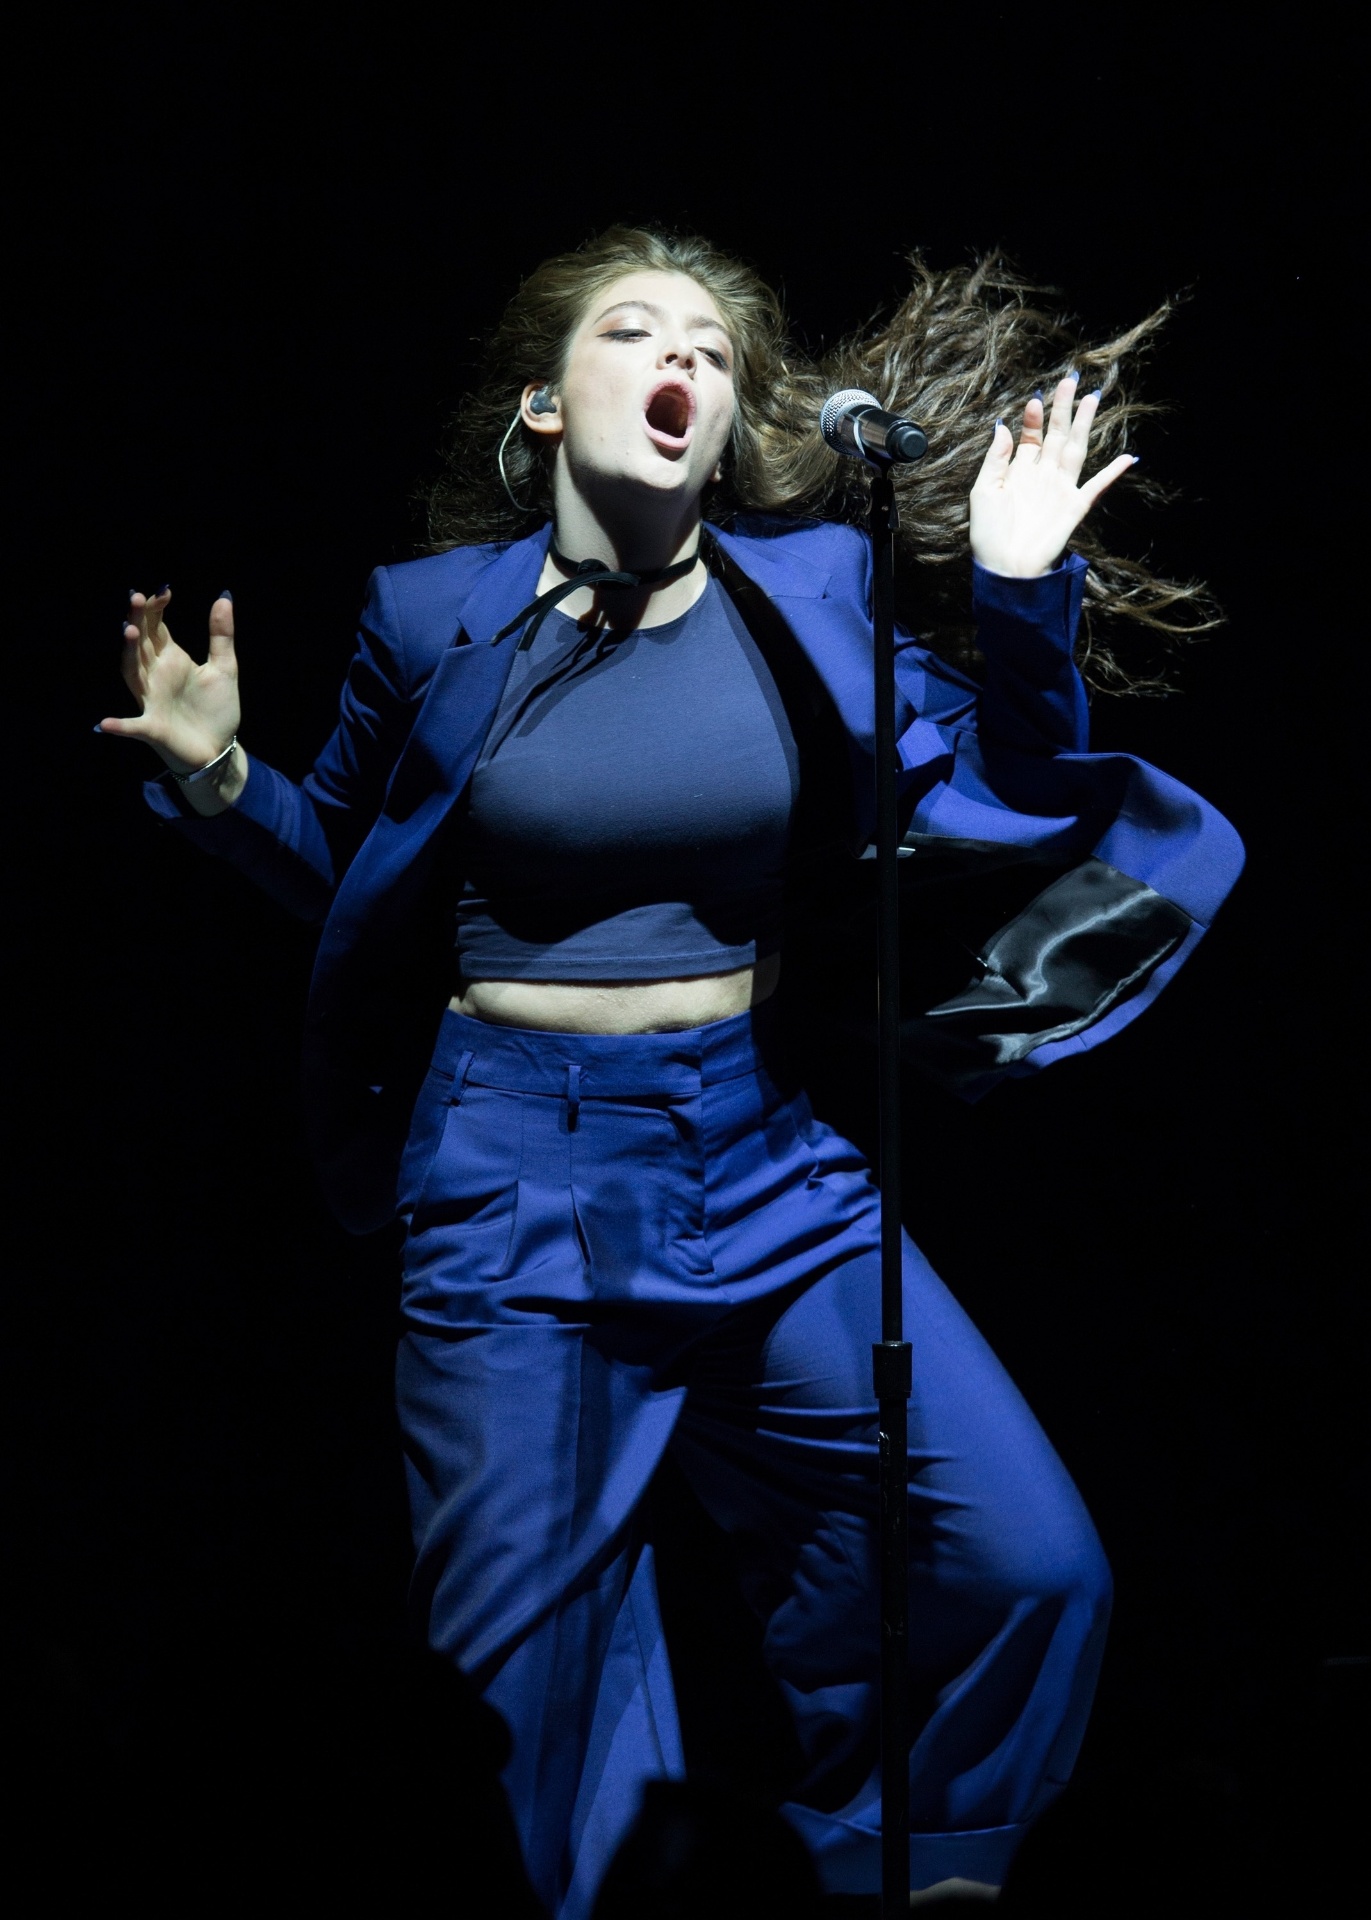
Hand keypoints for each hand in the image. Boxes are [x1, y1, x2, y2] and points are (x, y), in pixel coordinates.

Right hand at [99, 587, 241, 778]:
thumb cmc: (215, 709)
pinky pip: (133, 726)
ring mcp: (151, 700)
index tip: (165, 590)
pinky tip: (105, 724)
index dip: (157, 608)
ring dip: (129, 654)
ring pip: (133, 673)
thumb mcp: (224, 668)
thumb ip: (221, 635)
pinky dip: (119, 726)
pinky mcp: (153, 728)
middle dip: (138, 620)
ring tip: (129, 632)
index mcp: (171, 659)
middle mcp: (155, 675)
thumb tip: (224, 596)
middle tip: (137, 597)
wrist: (218, 748)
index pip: (157, 627)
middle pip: (141, 643)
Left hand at [969, 375, 1136, 578]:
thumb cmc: (989, 534)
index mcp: (1019, 472)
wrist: (1004, 567)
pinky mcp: (1074, 506)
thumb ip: (995, 459)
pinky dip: (1113, 473)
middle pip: (1057, 435)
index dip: (1033, 418)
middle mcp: (1042, 476)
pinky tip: (1128, 458)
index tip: (1034, 400)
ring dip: (1085, 425)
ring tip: (1092, 398)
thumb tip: (1003, 426)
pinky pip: (1098, 487)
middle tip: (1069, 380)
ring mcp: (1061, 489)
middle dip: (1063, 409)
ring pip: (1077, 449)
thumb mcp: (983, 491)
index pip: (1031, 437)